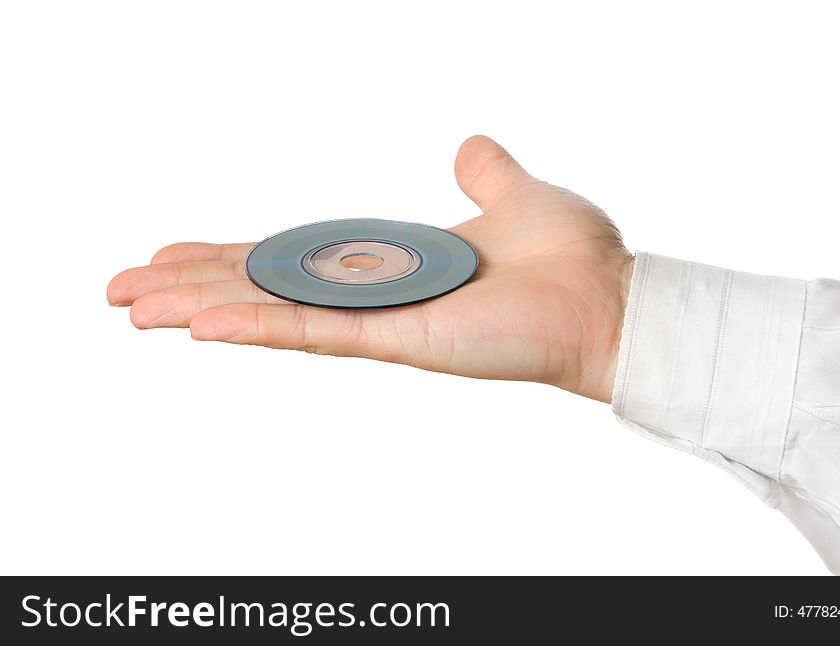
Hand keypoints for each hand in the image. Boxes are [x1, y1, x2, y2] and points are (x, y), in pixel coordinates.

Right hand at [107, 136, 632, 401]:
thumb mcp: (515, 192)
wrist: (611, 299)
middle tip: (121, 290)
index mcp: (392, 262)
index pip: (295, 257)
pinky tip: (198, 322)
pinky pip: (317, 331)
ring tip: (132, 307)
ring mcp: (384, 321)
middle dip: (191, 284)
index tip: (173, 253)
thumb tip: (469, 145)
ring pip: (275, 310)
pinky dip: (257, 325)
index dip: (231, 255)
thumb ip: (484, 172)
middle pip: (267, 285)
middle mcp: (378, 294)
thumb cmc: (571, 258)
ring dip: (200, 306)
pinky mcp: (402, 339)